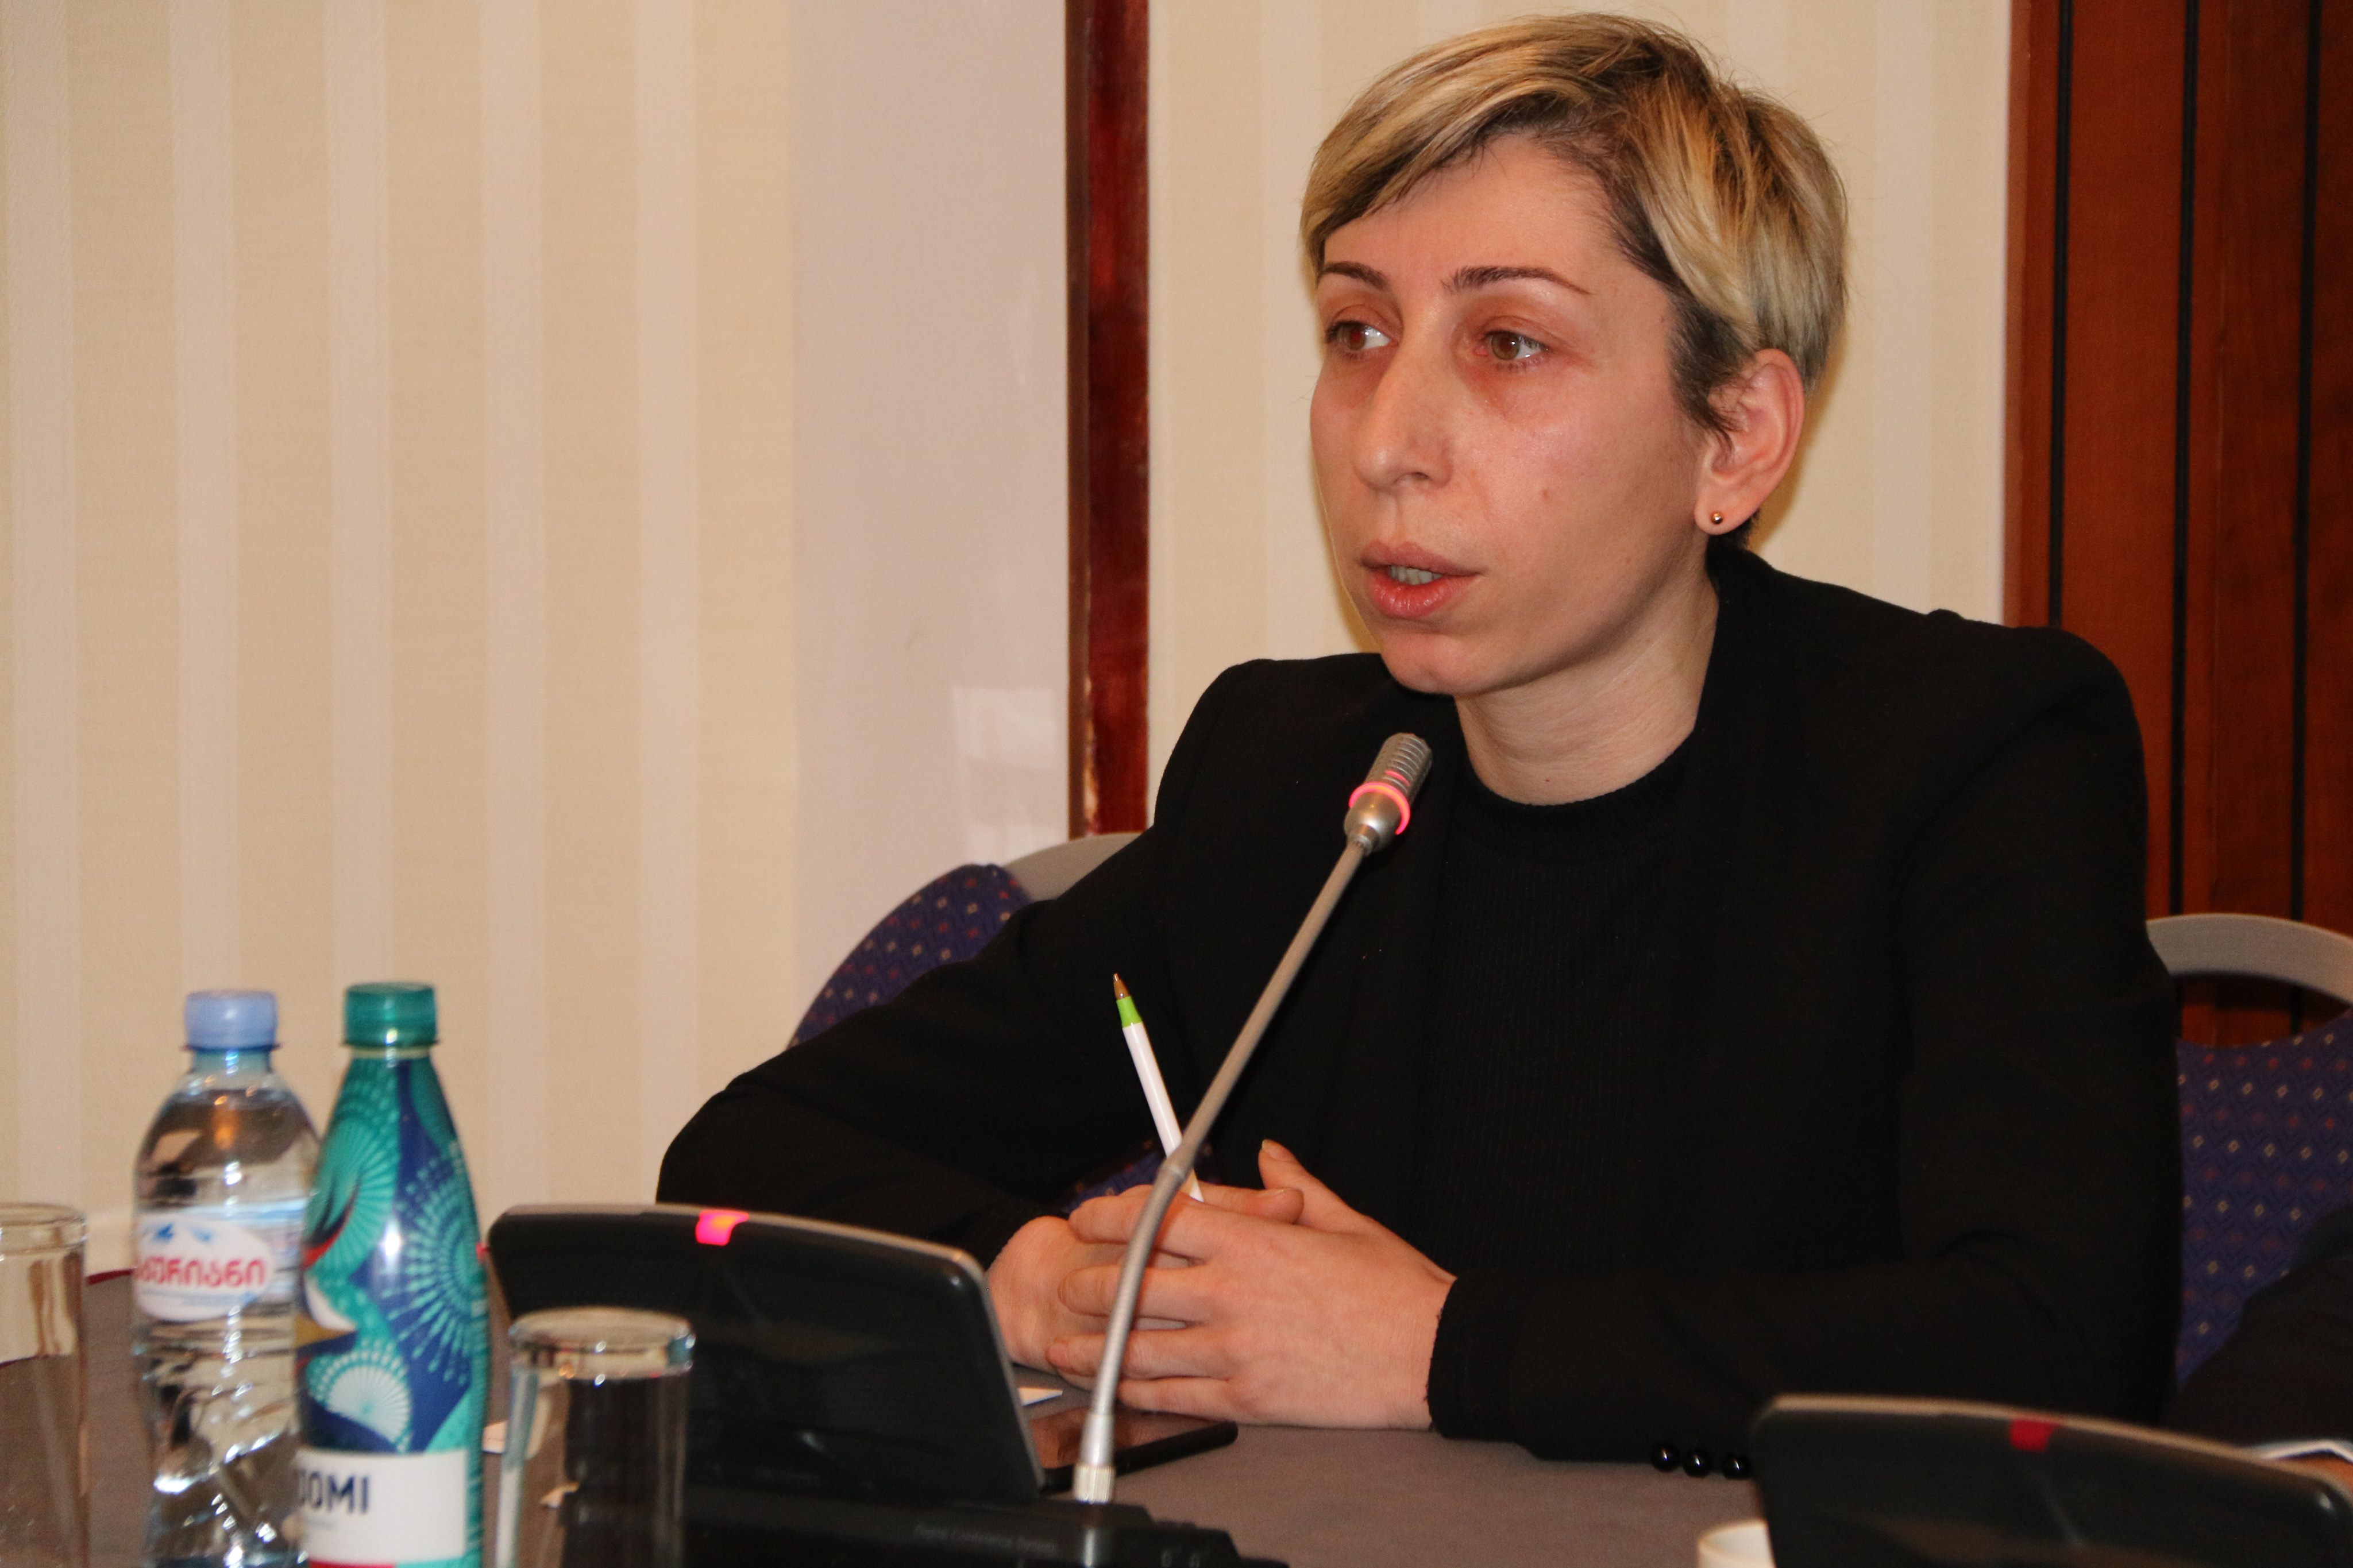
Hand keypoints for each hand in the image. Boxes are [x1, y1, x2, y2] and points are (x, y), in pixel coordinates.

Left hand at [1048, 1140, 1455, 1428]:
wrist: (1435, 1354)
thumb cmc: (1397, 1289)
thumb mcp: (1345, 1221)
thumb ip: (1295, 1187)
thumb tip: (1271, 1156)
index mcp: (1255, 1241)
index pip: (1158, 1219)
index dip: (1110, 1217)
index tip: (1087, 1218)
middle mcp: (1233, 1292)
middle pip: (1133, 1283)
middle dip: (1089, 1283)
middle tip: (1071, 1284)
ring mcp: (1236, 1349)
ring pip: (1139, 1346)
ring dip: (1094, 1347)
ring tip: (1066, 1347)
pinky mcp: (1247, 1399)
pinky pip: (1174, 1396)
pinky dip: (1137, 1392)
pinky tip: (1116, 1389)